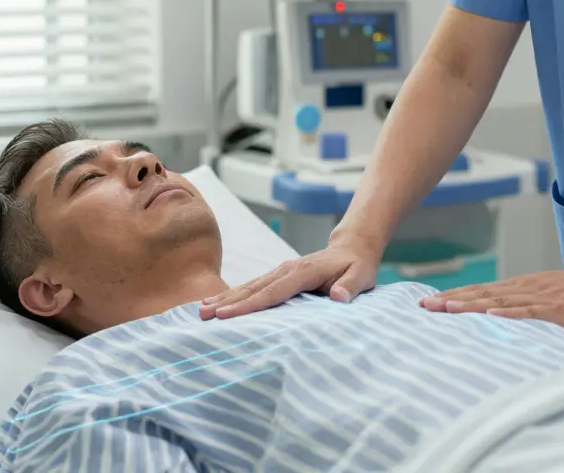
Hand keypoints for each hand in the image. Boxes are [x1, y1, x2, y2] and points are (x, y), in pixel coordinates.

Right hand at [199, 237, 381, 319]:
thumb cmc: (357, 267)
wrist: (352, 248)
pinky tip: (218, 303)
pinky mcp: (279, 275)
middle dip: (228, 301)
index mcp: (303, 272)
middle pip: (254, 288)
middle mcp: (287, 269)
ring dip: (226, 297)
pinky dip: (235, 294)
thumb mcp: (361, 276)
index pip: (273, 292)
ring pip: (250, 285)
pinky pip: (254, 286)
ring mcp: (281, 271)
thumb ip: (350, 287)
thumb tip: (337, 296)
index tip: (227, 314)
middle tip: (203, 315)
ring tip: (201, 310)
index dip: (250, 304)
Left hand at [418, 263, 563, 330]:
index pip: (480, 293)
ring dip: (471, 305)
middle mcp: (523, 290)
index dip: (454, 297)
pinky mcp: (554, 310)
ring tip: (446, 308)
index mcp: (519, 289)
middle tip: (424, 306)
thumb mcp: (546, 301)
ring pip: (498, 302)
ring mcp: (538, 299)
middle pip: (481, 295)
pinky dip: (508, 313)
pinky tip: (491, 315)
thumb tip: (502, 320)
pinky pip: (528, 312)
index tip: (429, 302)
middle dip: (451, 300)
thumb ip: (525, 310)